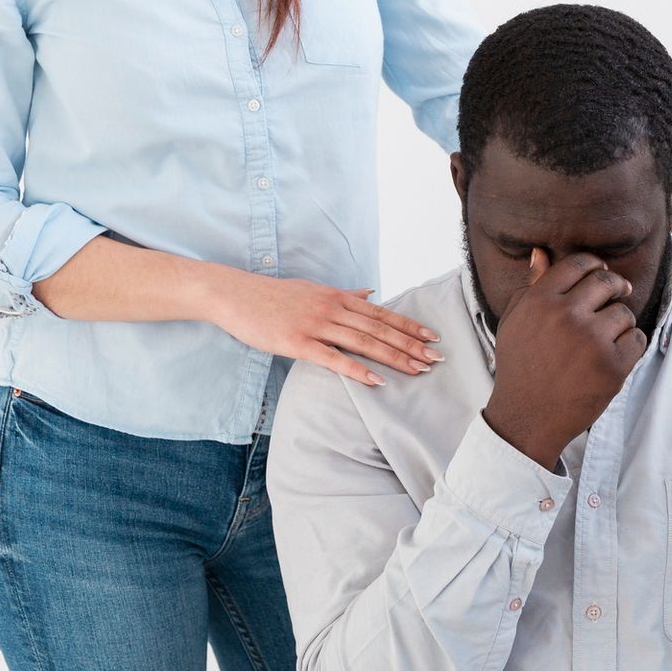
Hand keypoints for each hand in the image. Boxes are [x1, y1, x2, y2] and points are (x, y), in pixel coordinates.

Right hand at [208, 273, 442, 386]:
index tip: (432, 337)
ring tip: (417, 370)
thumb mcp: (313, 289)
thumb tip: (371, 292)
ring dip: (393, 357)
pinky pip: (333, 358)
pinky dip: (357, 370)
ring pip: (363, 343)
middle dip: (410, 345)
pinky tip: (376, 381)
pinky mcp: (298, 342)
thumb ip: (344, 294)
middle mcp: (332, 308)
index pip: (382, 314)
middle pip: (379, 329)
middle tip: (436, 359)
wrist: (235, 295)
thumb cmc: (274, 296)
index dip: (409, 326)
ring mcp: (315, 325)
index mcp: (338, 297)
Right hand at [482, 249, 648, 463]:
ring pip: (624, 312)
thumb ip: (531, 286)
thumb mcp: (515, 322)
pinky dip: (630, 345)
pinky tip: (614, 355)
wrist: (527, 418)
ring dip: (620, 321)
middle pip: (606, 282)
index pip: (578, 264)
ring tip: (607, 336)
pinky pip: (637, 339)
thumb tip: (541, 252)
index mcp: (540, 301)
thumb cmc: (520, 367)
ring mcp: (591, 342)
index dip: (595, 265)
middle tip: (619, 293)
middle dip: (616, 286)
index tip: (601, 272)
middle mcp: (566, 316)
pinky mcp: (612, 366)